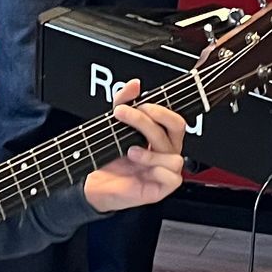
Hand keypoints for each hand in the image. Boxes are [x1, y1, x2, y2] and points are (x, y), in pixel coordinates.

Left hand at [83, 78, 186, 212]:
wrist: (95, 183)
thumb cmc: (109, 156)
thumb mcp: (115, 124)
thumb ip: (124, 101)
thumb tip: (134, 84)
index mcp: (161, 136)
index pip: (174, 119)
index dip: (159, 109)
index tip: (138, 105)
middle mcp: (166, 151)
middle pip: (177, 129)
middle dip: (152, 119)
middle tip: (127, 115)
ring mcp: (165, 169)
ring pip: (175, 155)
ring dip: (150, 151)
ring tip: (130, 150)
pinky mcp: (161, 187)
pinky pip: (172, 177)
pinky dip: (156, 169)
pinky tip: (139, 168)